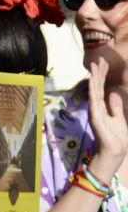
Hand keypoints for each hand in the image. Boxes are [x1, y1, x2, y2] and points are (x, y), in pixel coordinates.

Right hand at [88, 53, 127, 179]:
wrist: (115, 152)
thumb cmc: (117, 138)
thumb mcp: (119, 119)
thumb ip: (115, 107)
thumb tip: (112, 93)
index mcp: (101, 108)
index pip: (101, 89)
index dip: (102, 76)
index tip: (103, 63)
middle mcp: (96, 108)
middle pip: (97, 87)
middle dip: (99, 73)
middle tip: (100, 59)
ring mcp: (95, 112)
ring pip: (94, 91)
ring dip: (94, 78)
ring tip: (95, 65)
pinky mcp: (96, 117)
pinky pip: (94, 101)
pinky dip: (93, 90)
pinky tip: (93, 81)